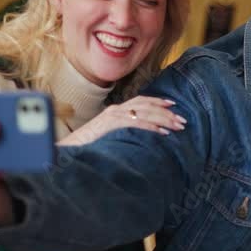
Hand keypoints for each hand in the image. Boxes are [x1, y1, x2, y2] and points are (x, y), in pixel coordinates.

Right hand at [59, 95, 184, 145]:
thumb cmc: (87, 146)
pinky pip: (136, 123)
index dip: (158, 102)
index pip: (141, 101)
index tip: (173, 105)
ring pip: (144, 112)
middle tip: (182, 120)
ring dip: (163, 119)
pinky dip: (151, 127)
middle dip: (167, 112)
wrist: (68, 149)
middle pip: (146, 105)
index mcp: (116, 111)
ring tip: (177, 126)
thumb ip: (121, 133)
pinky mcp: (111, 124)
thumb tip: (137, 139)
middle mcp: (116, 110)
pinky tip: (163, 133)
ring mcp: (113, 116)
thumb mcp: (108, 137)